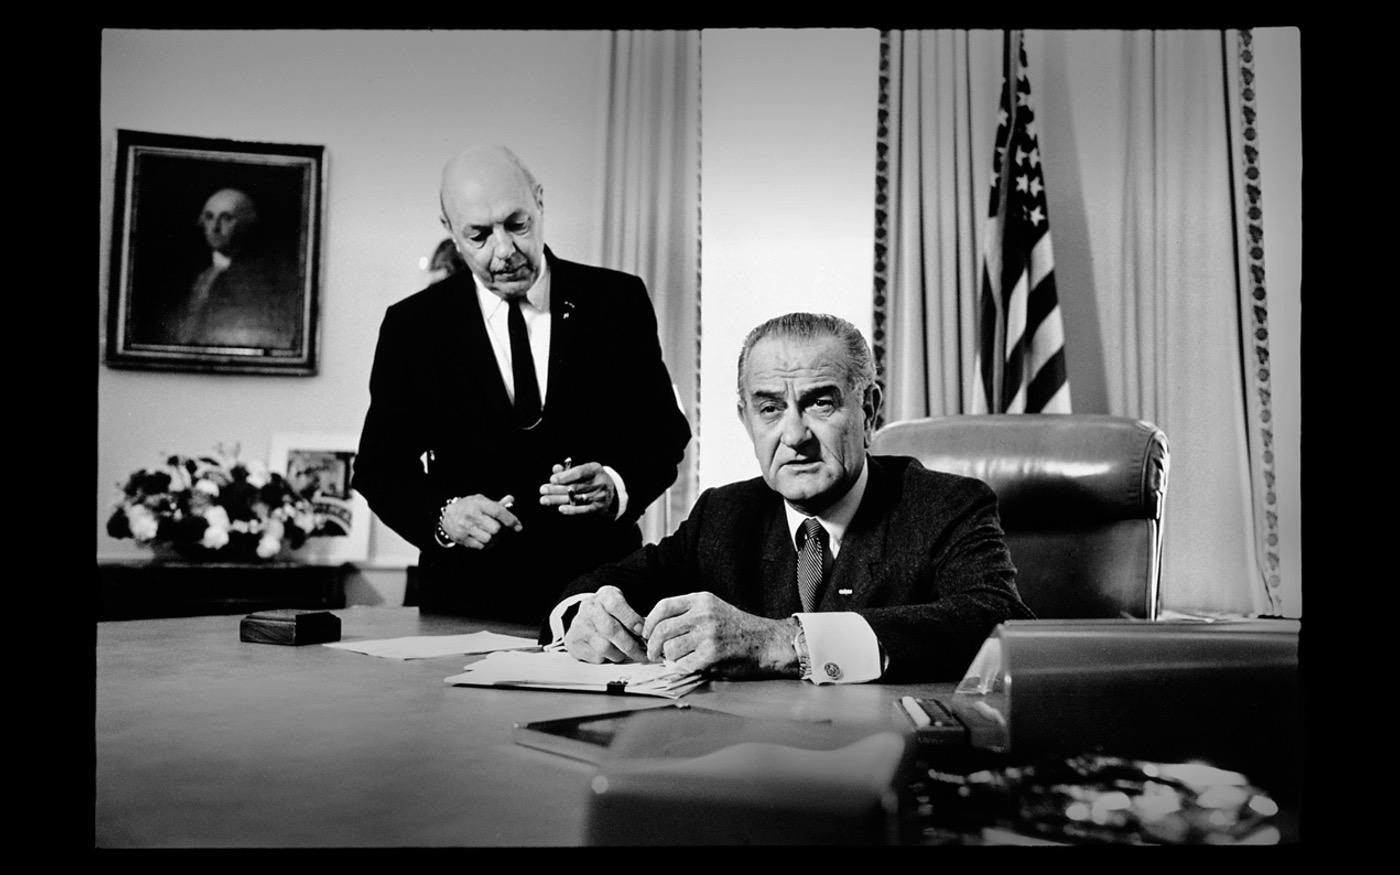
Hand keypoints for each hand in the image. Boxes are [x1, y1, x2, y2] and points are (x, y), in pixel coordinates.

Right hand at [439, 494, 521, 549]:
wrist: (446, 515)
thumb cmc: (468, 507)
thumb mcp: (480, 500)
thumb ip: (496, 503)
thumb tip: (511, 500)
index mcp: (478, 504)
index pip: (498, 511)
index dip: (510, 520)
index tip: (518, 526)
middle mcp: (472, 515)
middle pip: (496, 529)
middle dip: (500, 530)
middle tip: (499, 529)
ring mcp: (466, 528)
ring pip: (489, 539)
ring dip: (493, 538)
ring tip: (490, 533)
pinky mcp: (462, 538)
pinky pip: (481, 546)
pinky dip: (485, 544)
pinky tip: (483, 538)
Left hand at [538, 461, 616, 516]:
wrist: (612, 491)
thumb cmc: (592, 479)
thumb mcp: (584, 470)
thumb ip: (568, 470)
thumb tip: (556, 469)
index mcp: (595, 469)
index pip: (579, 472)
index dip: (565, 476)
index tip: (552, 480)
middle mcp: (599, 482)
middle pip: (575, 487)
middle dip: (557, 489)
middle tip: (543, 490)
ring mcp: (599, 496)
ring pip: (576, 498)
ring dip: (558, 500)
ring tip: (544, 500)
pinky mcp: (598, 508)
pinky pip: (583, 510)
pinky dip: (571, 510)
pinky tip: (560, 509)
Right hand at [563, 585, 649, 663]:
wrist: (585, 615)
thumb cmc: (609, 611)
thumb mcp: (622, 604)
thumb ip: (634, 616)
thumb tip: (650, 634)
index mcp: (604, 597)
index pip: (616, 605)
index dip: (631, 619)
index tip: (643, 632)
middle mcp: (589, 610)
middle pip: (611, 630)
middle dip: (630, 645)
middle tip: (642, 654)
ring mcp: (580, 627)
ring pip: (605, 648)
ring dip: (619, 654)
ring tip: (623, 650)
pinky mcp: (574, 643)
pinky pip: (597, 657)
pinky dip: (608, 658)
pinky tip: (609, 652)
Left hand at [642, 592, 798, 678]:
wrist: (766, 643)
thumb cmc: (738, 629)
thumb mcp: (714, 609)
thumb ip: (688, 613)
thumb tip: (656, 628)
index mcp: (701, 600)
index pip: (663, 606)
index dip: (649, 622)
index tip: (646, 633)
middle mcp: (703, 615)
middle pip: (662, 629)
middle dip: (652, 645)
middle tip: (653, 654)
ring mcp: (707, 635)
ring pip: (670, 649)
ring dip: (670, 658)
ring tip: (679, 659)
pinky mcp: (711, 655)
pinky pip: (683, 664)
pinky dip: (682, 668)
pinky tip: (690, 665)